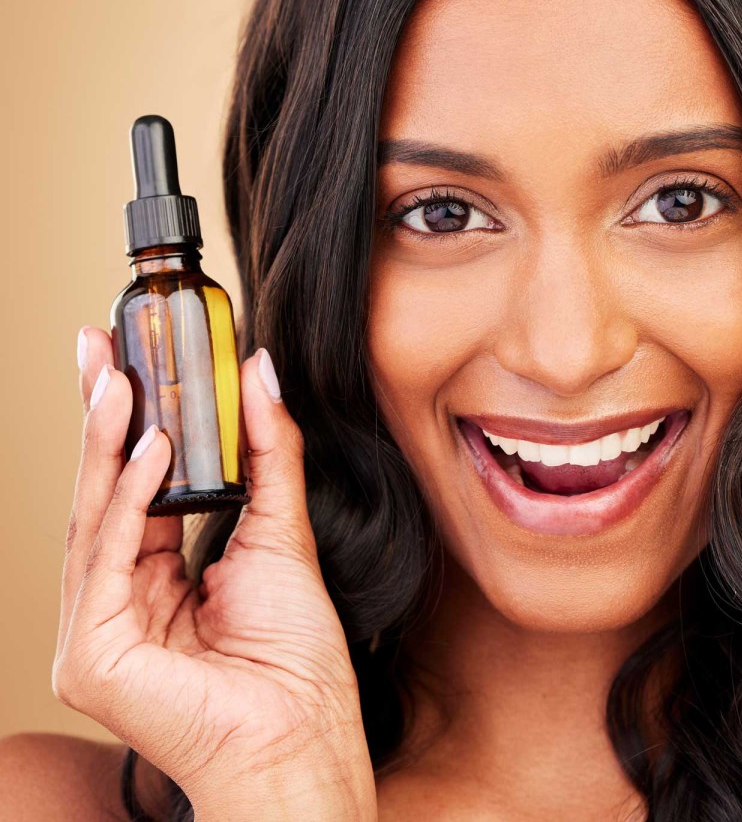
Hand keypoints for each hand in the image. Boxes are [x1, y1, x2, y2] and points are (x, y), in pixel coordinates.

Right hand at [53, 328, 377, 820]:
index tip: (129, 361)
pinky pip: (108, 560)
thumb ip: (268, 453)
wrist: (303, 737)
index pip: (134, 489)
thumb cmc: (295, 660)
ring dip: (109, 444)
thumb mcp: (281, 532)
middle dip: (102, 418)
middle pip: (104, 495)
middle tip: (100, 349)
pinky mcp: (93, 655)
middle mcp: (116, 603)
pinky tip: (148, 447)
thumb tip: (259, 374)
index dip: (128, 424)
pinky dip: (128, 500)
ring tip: (123, 380)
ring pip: (96, 518)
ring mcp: (96, 632)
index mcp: (154, 580)